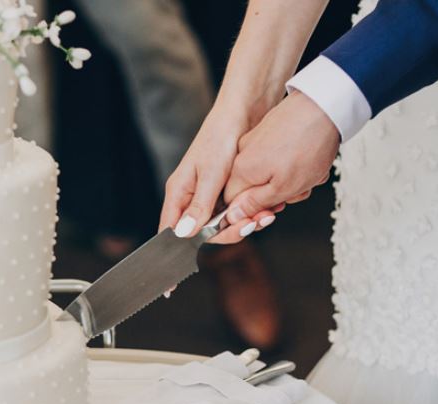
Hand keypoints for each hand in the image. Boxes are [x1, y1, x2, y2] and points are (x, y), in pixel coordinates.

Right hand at [160, 106, 279, 241]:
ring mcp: (209, 196)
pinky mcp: (227, 193)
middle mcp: (191, 197)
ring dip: (244, 224)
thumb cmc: (220, 137)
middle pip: (201, 232)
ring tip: (265, 215)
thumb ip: (198, 205)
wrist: (243, 113)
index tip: (196, 256)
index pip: (170, 230)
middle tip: (251, 225)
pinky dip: (250, 214)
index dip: (180, 247)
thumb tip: (182, 233)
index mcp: (179, 192)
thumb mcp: (211, 173)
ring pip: (222, 225)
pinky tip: (267, 209)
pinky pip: (235, 214)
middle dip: (228, 232)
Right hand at [220, 91, 339, 231]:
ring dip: (291, 182)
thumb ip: (255, 204)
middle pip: (252, 191)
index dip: (252, 213)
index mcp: (241, 171)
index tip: (271, 214)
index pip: (232, 203)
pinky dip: (294, 166)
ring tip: (310, 176)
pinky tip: (310, 162)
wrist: (325, 106)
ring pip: (269, 176)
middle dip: (276, 197)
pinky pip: (277, 161)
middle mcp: (243, 156)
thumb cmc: (307, 146)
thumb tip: (234, 215)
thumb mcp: (283, 187)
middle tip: (296, 192)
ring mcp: (256, 142)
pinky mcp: (270, 133)